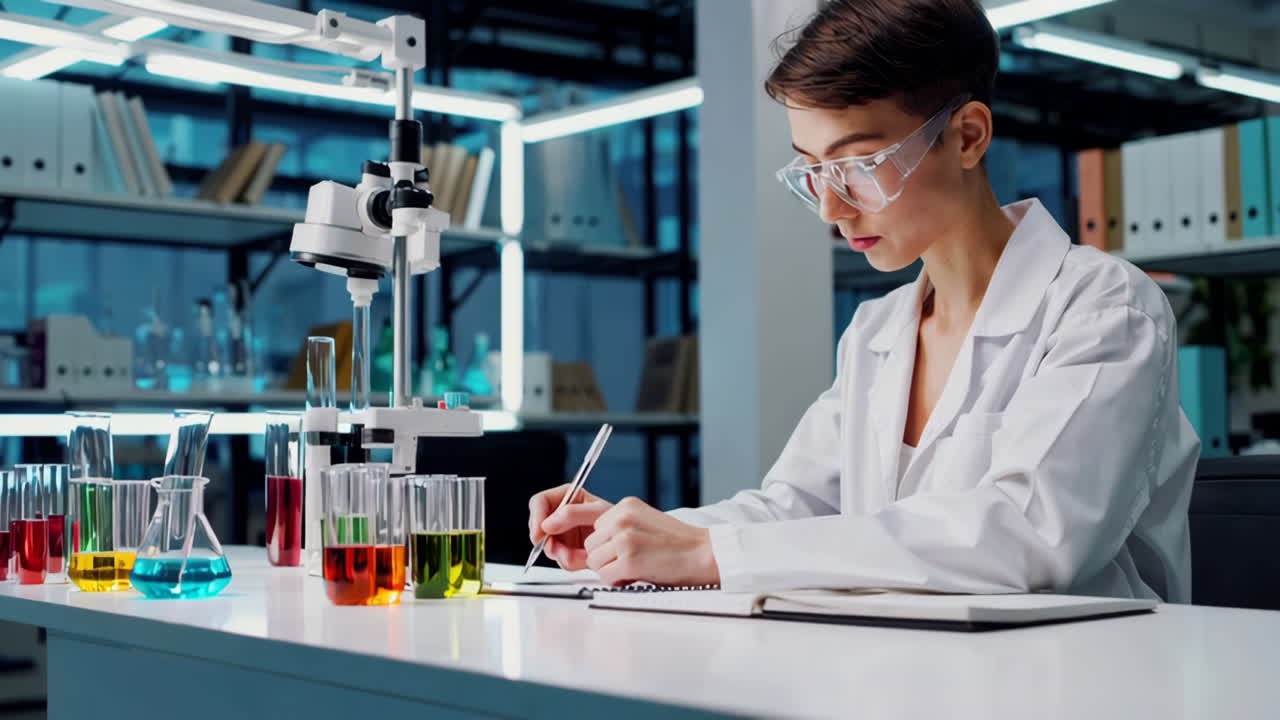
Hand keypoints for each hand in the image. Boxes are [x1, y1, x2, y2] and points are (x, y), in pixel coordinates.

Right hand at [528, 483, 612, 570]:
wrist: (627, 543)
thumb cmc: (619, 521)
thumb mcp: (598, 512)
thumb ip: (572, 514)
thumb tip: (547, 524)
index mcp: (568, 497)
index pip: (540, 502)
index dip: (536, 518)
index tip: (539, 534)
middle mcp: (561, 515)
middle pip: (538, 527)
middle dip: (549, 541)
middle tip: (560, 550)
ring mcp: (563, 534)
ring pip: (548, 546)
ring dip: (562, 554)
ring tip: (582, 555)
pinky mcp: (568, 550)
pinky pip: (559, 559)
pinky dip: (571, 561)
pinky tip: (584, 559)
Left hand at [579, 497, 719, 586]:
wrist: (704, 553)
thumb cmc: (678, 543)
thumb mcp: (645, 521)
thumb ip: (620, 526)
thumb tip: (597, 542)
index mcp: (625, 506)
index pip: (595, 528)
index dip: (607, 544)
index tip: (626, 549)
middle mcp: (622, 518)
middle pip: (590, 544)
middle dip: (606, 557)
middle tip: (630, 561)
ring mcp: (625, 538)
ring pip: (594, 561)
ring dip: (610, 570)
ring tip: (634, 567)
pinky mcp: (629, 560)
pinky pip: (606, 576)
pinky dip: (618, 581)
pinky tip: (637, 575)